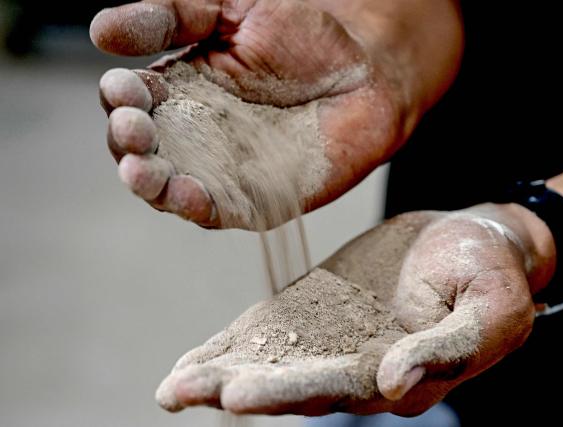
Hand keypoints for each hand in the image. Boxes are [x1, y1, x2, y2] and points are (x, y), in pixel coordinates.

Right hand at [90, 0, 462, 227]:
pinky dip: (200, 208)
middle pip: (146, 152)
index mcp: (182, 91)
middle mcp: (197, 136)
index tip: (123, 88)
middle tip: (131, 130)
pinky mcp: (260, 198)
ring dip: (153, 185)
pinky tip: (186, 196)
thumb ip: (173, 16)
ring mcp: (226, 170)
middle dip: (130, 145)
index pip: (134, 102)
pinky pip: (222, 211)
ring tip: (143, 172)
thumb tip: (102, 29)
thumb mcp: (231, 9)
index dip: (122, 98)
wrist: (367, 67)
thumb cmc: (303, 35)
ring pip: (174, 188)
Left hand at [155, 204, 554, 414]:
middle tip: (184, 392)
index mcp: (398, 372)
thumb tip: (395, 383)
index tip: (239, 395)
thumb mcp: (489, 308)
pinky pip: (270, 331)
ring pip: (271, 363)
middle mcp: (357, 365)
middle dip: (237, 390)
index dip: (288, 392)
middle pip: (291, 384)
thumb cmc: (488, 273)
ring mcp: (331, 338)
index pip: (337, 389)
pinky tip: (193, 360)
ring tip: (173, 387)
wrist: (468, 239)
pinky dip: (230, 346)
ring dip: (221, 374)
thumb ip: (447, 349)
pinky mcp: (316, 310)